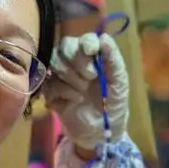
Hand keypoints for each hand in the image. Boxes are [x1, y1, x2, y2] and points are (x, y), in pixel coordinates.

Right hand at [43, 33, 128, 150]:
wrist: (101, 130)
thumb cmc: (113, 102)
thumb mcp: (119, 81)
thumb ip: (113, 59)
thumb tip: (103, 37)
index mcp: (92, 55)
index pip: (83, 39)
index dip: (86, 43)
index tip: (91, 51)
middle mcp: (73, 60)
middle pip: (65, 46)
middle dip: (78, 62)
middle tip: (91, 77)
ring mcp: (59, 74)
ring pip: (54, 61)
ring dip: (72, 77)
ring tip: (83, 91)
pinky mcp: (50, 90)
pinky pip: (49, 82)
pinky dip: (64, 91)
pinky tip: (75, 100)